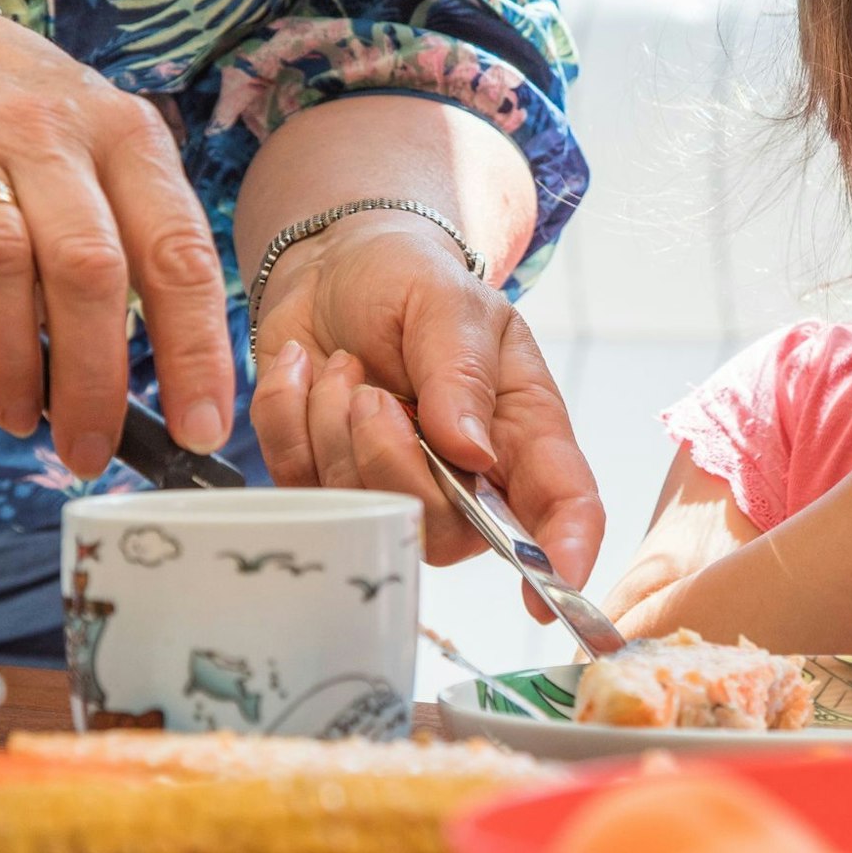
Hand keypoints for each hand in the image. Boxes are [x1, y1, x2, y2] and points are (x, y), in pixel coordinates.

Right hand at [0, 0, 233, 476]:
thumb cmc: (39, 135)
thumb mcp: (112, 160)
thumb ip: (142, 253)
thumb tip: (178, 390)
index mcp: (129, 139)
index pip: (180, 255)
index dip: (196, 352)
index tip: (200, 431)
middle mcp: (49, 135)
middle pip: (89, 269)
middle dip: (95, 379)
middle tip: (92, 450)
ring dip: (11, 363)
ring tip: (22, 416)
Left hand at [248, 211, 604, 621]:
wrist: (333, 266)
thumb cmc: (410, 280)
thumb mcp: (449, 303)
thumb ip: (461, 372)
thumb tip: (472, 451)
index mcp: (522, 430)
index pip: (563, 503)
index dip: (564, 552)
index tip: (549, 586)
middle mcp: (468, 477)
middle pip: (445, 530)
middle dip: (392, 462)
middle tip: (372, 394)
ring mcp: (396, 487)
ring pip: (365, 509)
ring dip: (333, 426)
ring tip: (343, 366)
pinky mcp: (328, 483)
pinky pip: (297, 483)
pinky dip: (287, 417)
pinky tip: (306, 374)